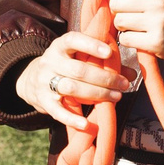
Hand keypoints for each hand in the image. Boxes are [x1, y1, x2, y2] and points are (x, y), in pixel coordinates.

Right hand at [12, 32, 137, 128]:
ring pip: (71, 88)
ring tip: (115, 97)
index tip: (108, 52)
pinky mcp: (43, 101)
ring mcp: (44, 81)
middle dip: (104, 78)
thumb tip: (133, 74)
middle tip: (123, 84)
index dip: (90, 45)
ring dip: (96, 94)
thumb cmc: (65, 66)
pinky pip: (57, 111)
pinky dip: (72, 119)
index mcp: (60, 47)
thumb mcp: (77, 58)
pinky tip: (86, 124)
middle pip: (78, 70)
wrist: (30, 81)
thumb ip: (104, 63)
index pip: (73, 40)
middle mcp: (50, 61)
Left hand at [106, 0, 163, 67]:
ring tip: (138, 26)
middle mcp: (158, 1)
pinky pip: (125, 39)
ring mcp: (157, 23)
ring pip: (118, 22)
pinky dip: (130, 40)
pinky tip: (142, 37)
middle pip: (115, 3)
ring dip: (124, 26)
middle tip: (131, 14)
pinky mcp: (156, 43)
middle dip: (119, 10)